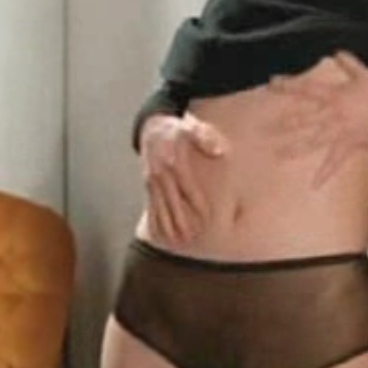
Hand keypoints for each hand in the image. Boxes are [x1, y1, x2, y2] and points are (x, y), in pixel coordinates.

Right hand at [139, 112, 230, 244]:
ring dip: (169, 225)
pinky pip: (151, 205)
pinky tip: (161, 233)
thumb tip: (219, 152)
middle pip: (173, 202)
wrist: (152, 127)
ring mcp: (152, 181)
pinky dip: (156, 220)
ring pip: (161, 207)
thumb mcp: (193, 127)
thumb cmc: (178, 128)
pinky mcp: (148, 184)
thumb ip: (206, 139)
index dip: (198, 204)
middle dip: (183, 221)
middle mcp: (161, 174)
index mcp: (174, 162)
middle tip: (193, 237)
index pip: (188, 188)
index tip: (208, 218)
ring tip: (178, 241)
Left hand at [268, 51, 367, 186]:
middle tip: (264, 127)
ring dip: (295, 148)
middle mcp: (333, 114)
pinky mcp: (349, 146)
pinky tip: (313, 185)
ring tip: (278, 155)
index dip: (289, 85)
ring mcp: (340, 132)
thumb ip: (349, 62)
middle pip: (304, 118)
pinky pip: (334, 162)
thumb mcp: (366, 74)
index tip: (272, 83)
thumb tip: (338, 52)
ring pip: (313, 141)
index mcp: (335, 95)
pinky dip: (325, 174)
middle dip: (285, 122)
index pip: (307, 88)